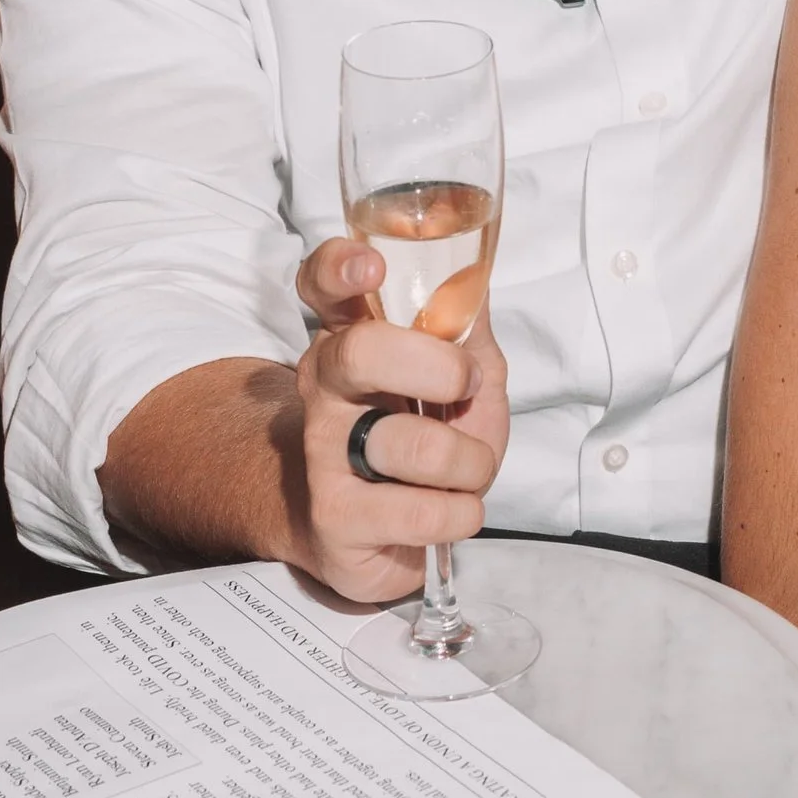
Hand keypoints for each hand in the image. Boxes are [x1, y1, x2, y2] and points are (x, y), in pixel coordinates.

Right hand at [286, 235, 508, 607]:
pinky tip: (451, 509)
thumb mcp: (457, 376)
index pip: (321, 286)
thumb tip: (476, 277)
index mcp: (351, 338)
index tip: (372, 267)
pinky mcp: (335, 520)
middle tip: (467, 385)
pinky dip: (462, 511)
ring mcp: (322, 456)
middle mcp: (324, 389)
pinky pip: (421, 512)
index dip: (338, 268)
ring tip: (467, 470)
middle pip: (358, 354)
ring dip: (469, 460)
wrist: (371, 530)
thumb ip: (466, 330)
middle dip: (434, 367)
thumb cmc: (425, 437)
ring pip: (409, 444)